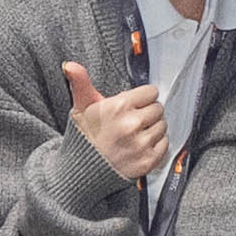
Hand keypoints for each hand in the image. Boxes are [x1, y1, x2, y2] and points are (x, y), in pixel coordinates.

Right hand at [63, 53, 172, 186]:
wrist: (82, 171)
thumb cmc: (84, 135)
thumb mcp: (81, 106)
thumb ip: (80, 82)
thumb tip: (70, 65)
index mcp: (118, 107)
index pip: (151, 92)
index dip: (142, 98)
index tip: (132, 105)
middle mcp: (132, 125)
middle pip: (158, 108)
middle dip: (147, 112)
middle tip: (132, 121)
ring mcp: (141, 144)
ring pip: (163, 126)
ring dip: (152, 128)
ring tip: (134, 134)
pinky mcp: (148, 161)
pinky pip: (165, 144)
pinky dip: (156, 145)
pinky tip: (139, 146)